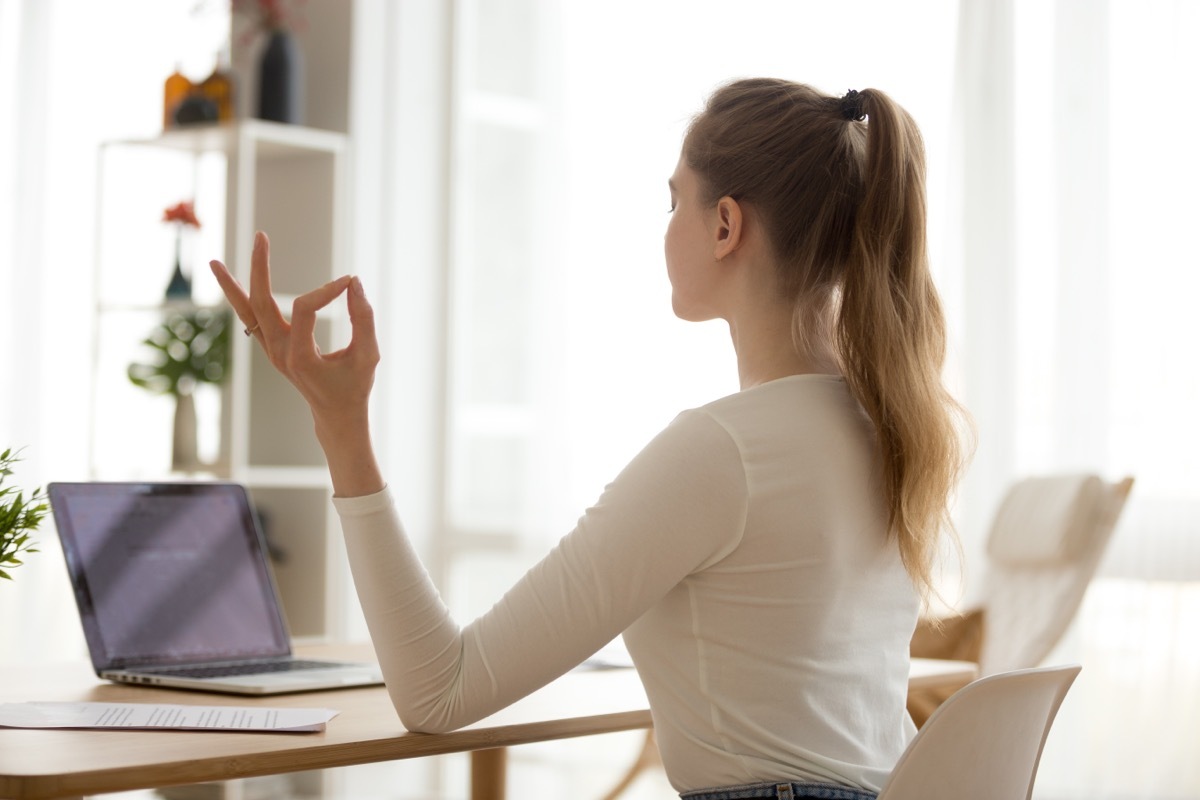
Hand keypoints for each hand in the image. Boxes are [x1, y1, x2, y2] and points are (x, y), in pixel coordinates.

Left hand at [210, 231, 385, 496]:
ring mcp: (271, 351)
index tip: (350, 283)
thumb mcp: (368, 355)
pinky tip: (228, 279)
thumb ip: (363, 318)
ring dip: (230, 286)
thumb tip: (354, 281)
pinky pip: (250, 319)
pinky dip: (239, 299)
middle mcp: (278, 353)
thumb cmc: (354, 386)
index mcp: (300, 357)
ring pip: (245, 312)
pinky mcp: (271, 348)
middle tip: (261, 236)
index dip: (327, 290)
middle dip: (259, 267)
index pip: (304, 308)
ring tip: (213, 262)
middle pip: (260, 303)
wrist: (336, 415)